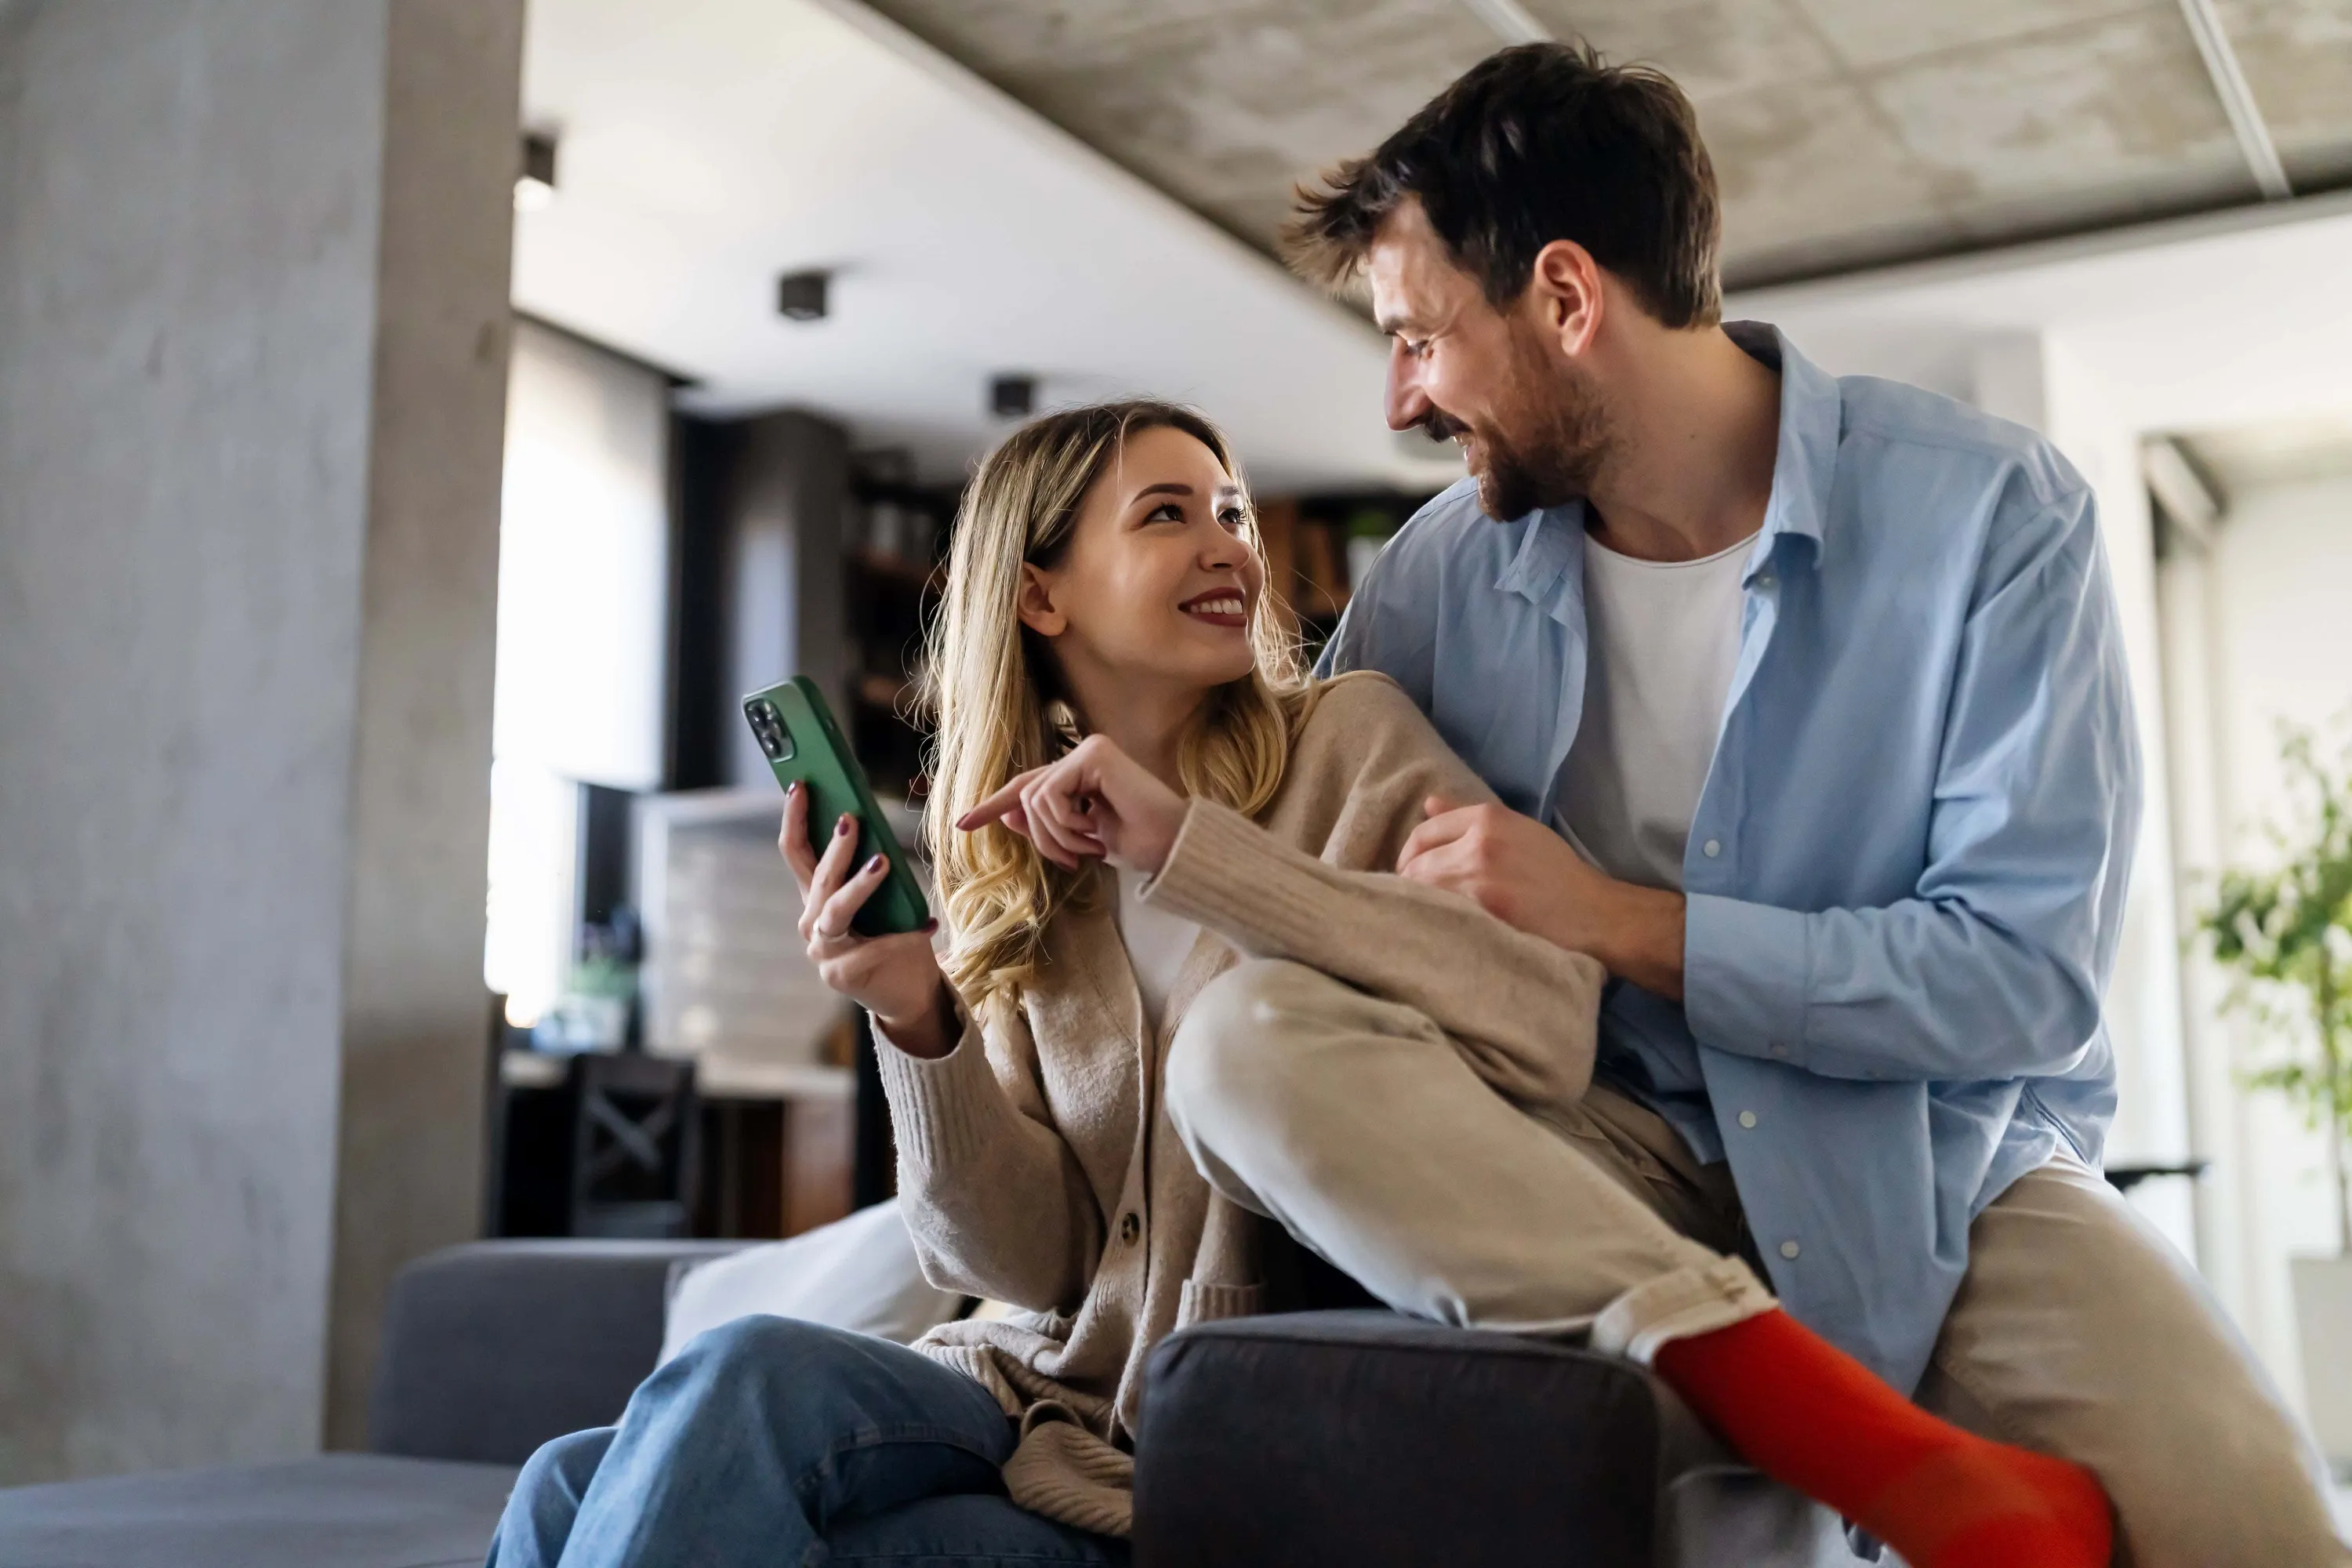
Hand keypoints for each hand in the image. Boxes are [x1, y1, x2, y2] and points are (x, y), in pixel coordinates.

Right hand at [778, 781, 952, 1056]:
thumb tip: (874, 828)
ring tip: (883, 862)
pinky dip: (903, 934)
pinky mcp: (841, 975)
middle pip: (816, 878)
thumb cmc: (897, 934)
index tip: (799, 784)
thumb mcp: (886, 897)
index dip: (794, 818)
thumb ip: (873, 867)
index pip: (796, 851)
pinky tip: (927, 924)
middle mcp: (812, 923)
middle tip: (851, 819)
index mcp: (817, 897)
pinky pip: (873, 946)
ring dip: (858, 884)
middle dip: (834, 847)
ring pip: (835, 910)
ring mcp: (823, 952)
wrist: (910, 991)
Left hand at [955, 733, 1187, 875]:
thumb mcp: (1078, 839)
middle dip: (1040, 837)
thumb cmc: (1137, 844)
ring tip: (1088, 848)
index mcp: (1081, 773)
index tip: (961, 825)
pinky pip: (1049, 795)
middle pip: (1026, 796)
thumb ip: (1045, 823)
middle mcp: (1083, 754)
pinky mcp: (1094, 754)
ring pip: (1033, 799)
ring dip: (1057, 836)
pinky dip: (1065, 824)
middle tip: (1072, 861)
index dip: (992, 805)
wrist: (1171, 847)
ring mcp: (1089, 750)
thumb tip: (1008, 812)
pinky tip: (1094, 830)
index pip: (1027, 786)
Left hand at [1396, 795, 1687, 998]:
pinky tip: (1439, 928)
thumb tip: (1428, 804)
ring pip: (1420, 891)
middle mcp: (1477, 843)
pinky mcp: (1481, 914)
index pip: (1423, 832)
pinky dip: (1433, 920)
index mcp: (1487, 818)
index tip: (1412, 871)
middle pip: (1414, 863)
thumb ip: (1469, 816)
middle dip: (1409, 882)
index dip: (1411, 854)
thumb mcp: (1518, 830)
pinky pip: (1438, 914)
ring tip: (1426, 915)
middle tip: (1415, 900)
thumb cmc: (1556, 873)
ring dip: (1417, 904)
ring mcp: (1477, 880)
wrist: (1593, 914)